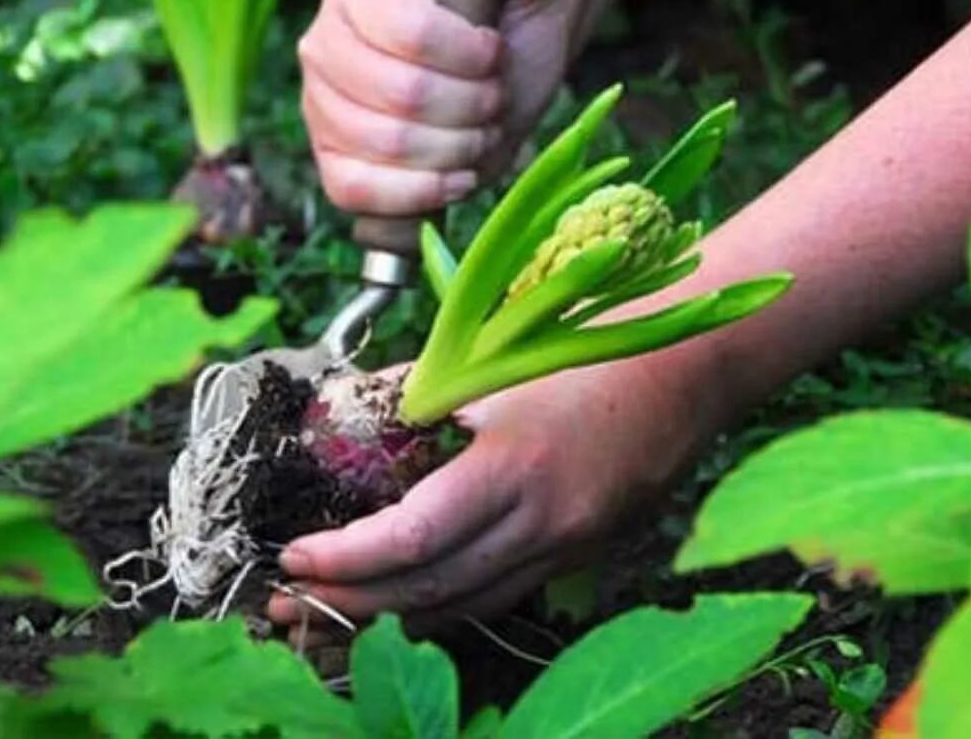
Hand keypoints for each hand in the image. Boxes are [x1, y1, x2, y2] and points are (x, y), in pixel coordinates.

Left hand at [268, 358, 704, 633]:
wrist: (685, 370)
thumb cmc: (586, 350)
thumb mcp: (493, 359)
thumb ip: (411, 390)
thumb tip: (338, 413)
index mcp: (517, 465)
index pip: (414, 538)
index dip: (345, 558)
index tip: (294, 557)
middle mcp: (545, 521)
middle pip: (431, 589)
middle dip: (349, 603)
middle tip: (284, 603)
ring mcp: (569, 548)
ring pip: (464, 608)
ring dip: (389, 618)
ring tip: (325, 617)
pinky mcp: (582, 556)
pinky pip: (500, 598)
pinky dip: (442, 606)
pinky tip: (402, 604)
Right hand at [298, 0, 571, 215]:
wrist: (488, 77)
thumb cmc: (499, 24)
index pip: (411, 31)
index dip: (469, 55)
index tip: (495, 54)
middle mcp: (323, 49)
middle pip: (404, 94)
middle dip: (471, 106)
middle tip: (495, 100)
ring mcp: (320, 111)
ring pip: (390, 146)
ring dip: (458, 149)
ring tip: (483, 133)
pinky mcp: (331, 165)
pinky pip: (359, 192)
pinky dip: (422, 193)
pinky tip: (459, 177)